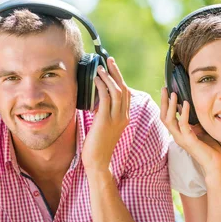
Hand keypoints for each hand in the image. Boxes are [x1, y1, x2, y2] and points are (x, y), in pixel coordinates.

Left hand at [82, 57, 129, 173]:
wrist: (98, 162)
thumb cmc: (98, 146)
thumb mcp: (103, 126)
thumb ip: (104, 113)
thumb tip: (97, 99)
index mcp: (124, 117)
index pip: (125, 93)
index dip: (119, 79)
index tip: (111, 68)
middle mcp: (123, 116)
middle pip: (123, 88)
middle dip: (116, 72)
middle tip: (108, 60)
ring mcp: (116, 119)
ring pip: (116, 91)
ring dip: (108, 77)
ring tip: (100, 68)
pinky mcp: (105, 121)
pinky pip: (106, 98)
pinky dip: (101, 86)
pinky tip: (95, 79)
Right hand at [160, 87, 220, 173]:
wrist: (215, 163)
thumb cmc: (209, 147)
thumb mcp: (200, 130)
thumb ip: (193, 121)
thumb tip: (190, 110)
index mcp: (179, 133)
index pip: (166, 117)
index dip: (165, 104)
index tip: (166, 91)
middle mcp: (177, 136)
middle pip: (164, 117)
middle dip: (163, 102)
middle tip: (164, 88)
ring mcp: (182, 139)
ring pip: (169, 120)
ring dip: (170, 106)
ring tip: (173, 94)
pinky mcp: (189, 140)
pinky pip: (183, 125)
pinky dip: (183, 113)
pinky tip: (185, 103)